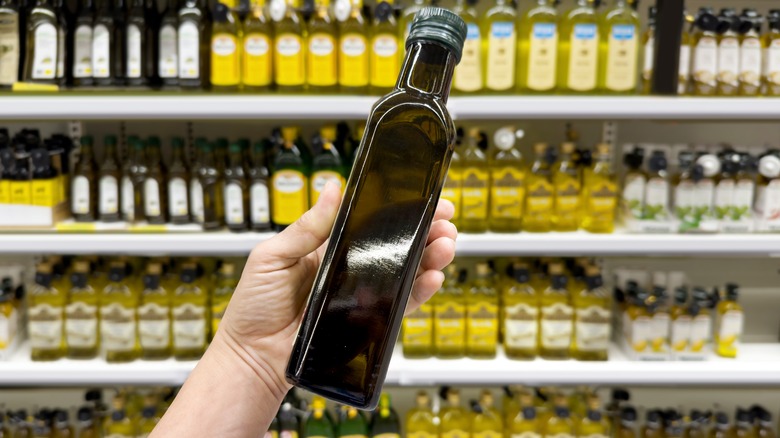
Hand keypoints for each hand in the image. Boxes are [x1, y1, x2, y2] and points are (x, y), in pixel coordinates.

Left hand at [216, 183, 457, 395]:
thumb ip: (306, 227)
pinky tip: (432, 277)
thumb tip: (331, 189)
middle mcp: (350, 268)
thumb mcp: (272, 257)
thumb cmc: (254, 307)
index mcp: (328, 247)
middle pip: (396, 245)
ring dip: (430, 256)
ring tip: (444, 245)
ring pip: (405, 272)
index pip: (371, 222)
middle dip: (425, 231)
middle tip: (444, 222)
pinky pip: (400, 304)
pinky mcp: (367, 321)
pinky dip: (420, 291)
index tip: (423, 198)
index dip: (399, 209)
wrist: (253, 356)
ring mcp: (361, 295)